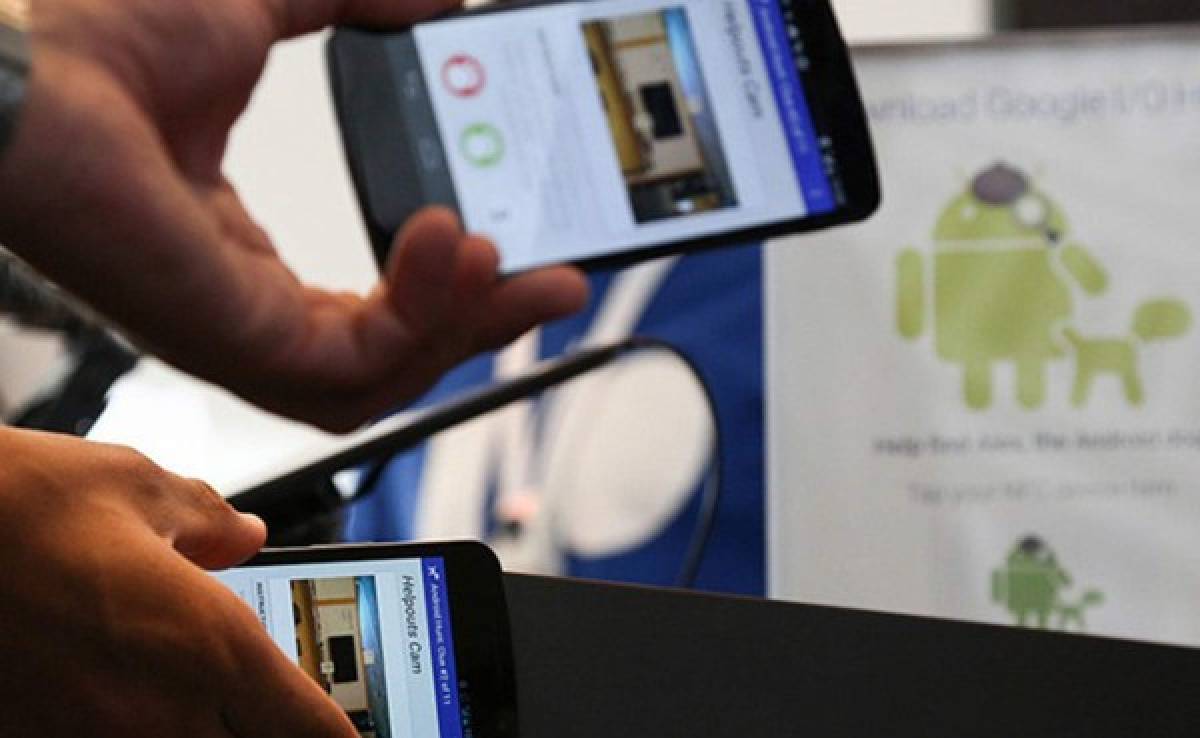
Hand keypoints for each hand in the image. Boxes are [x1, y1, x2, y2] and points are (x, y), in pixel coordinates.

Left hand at [0, 0, 587, 430]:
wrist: (17, 66)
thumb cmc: (101, 40)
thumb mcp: (269, 9)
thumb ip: (357, 5)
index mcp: (249, 253)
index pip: (377, 305)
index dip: (453, 286)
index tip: (518, 238)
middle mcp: (249, 309)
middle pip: (398, 357)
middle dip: (486, 322)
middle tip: (561, 276)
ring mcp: (242, 335)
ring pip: (389, 378)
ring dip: (467, 327)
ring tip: (516, 264)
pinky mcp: (239, 341)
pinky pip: (359, 364)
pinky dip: (421, 314)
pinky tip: (454, 243)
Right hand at [0, 427, 357, 736]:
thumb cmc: (20, 502)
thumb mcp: (139, 486)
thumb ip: (212, 521)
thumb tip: (245, 534)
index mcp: (211, 646)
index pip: (312, 728)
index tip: (356, 733)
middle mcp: (161, 712)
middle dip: (275, 736)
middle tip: (277, 712)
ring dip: (209, 732)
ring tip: (206, 701)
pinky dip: (144, 728)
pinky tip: (134, 698)